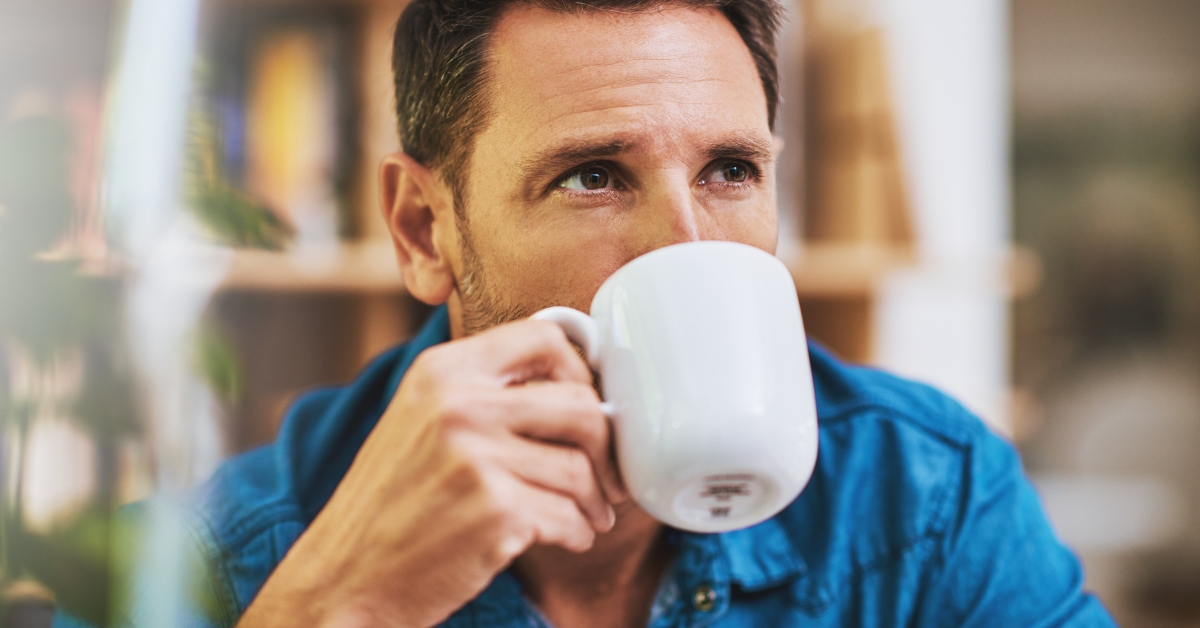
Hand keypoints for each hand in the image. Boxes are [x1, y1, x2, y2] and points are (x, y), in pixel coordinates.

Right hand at [236, 319, 625, 627]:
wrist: (347, 575)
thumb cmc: (394, 502)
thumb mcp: (424, 419)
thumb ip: (486, 390)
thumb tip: (578, 380)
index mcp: (443, 370)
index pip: (545, 337)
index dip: (581, 370)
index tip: (588, 404)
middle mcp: (459, 404)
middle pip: (580, 402)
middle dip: (603, 446)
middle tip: (604, 474)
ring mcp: (477, 457)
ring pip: (581, 468)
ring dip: (594, 500)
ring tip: (586, 515)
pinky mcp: (495, 511)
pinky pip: (571, 516)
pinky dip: (579, 532)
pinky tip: (568, 537)